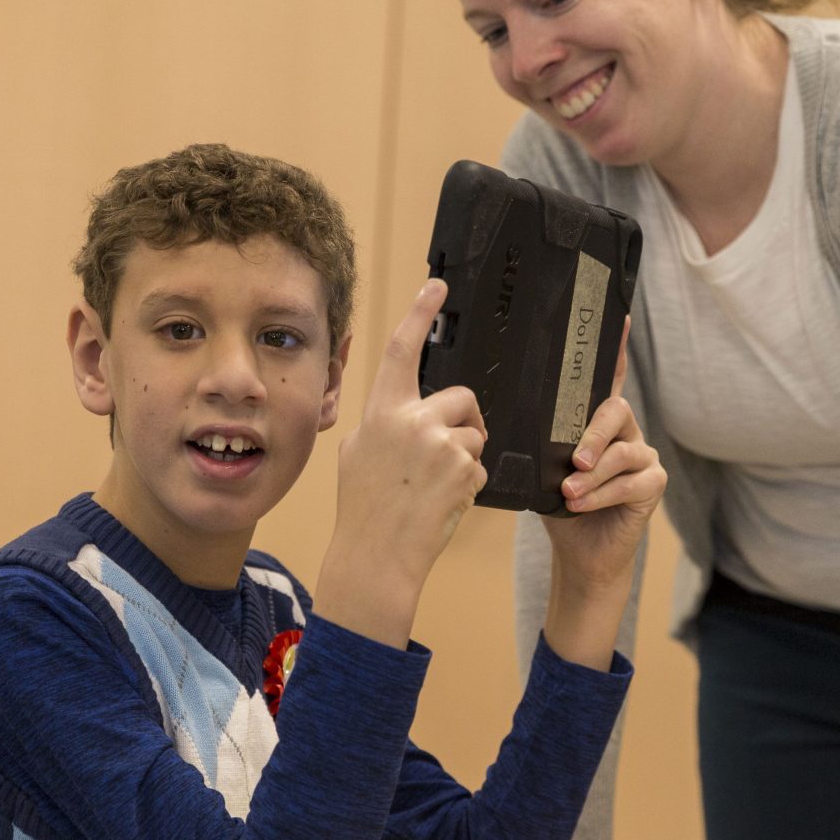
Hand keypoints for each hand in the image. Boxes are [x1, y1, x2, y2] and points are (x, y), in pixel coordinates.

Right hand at [316, 280, 486, 646]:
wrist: (377, 555)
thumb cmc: (366, 508)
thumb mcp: (359, 454)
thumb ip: (384, 422)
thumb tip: (406, 411)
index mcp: (381, 411)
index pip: (401, 350)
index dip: (419, 313)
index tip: (437, 284)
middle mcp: (410, 419)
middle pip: (462, 397)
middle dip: (465, 421)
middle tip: (445, 456)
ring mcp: (439, 441)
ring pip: (475, 433)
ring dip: (466, 457)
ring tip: (436, 487)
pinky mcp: (464, 466)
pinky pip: (480, 463)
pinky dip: (469, 483)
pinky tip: (444, 502)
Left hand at [543, 321, 663, 589]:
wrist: (579, 552)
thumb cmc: (560, 504)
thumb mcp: (542, 470)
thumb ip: (541, 445)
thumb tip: (513, 425)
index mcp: (597, 421)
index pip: (608, 379)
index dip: (615, 349)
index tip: (618, 318)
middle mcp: (624, 431)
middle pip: (615, 411)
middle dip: (592, 433)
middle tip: (573, 459)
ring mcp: (642, 456)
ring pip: (621, 451)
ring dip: (592, 474)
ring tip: (569, 491)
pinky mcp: (653, 483)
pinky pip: (630, 482)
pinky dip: (602, 494)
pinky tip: (582, 504)